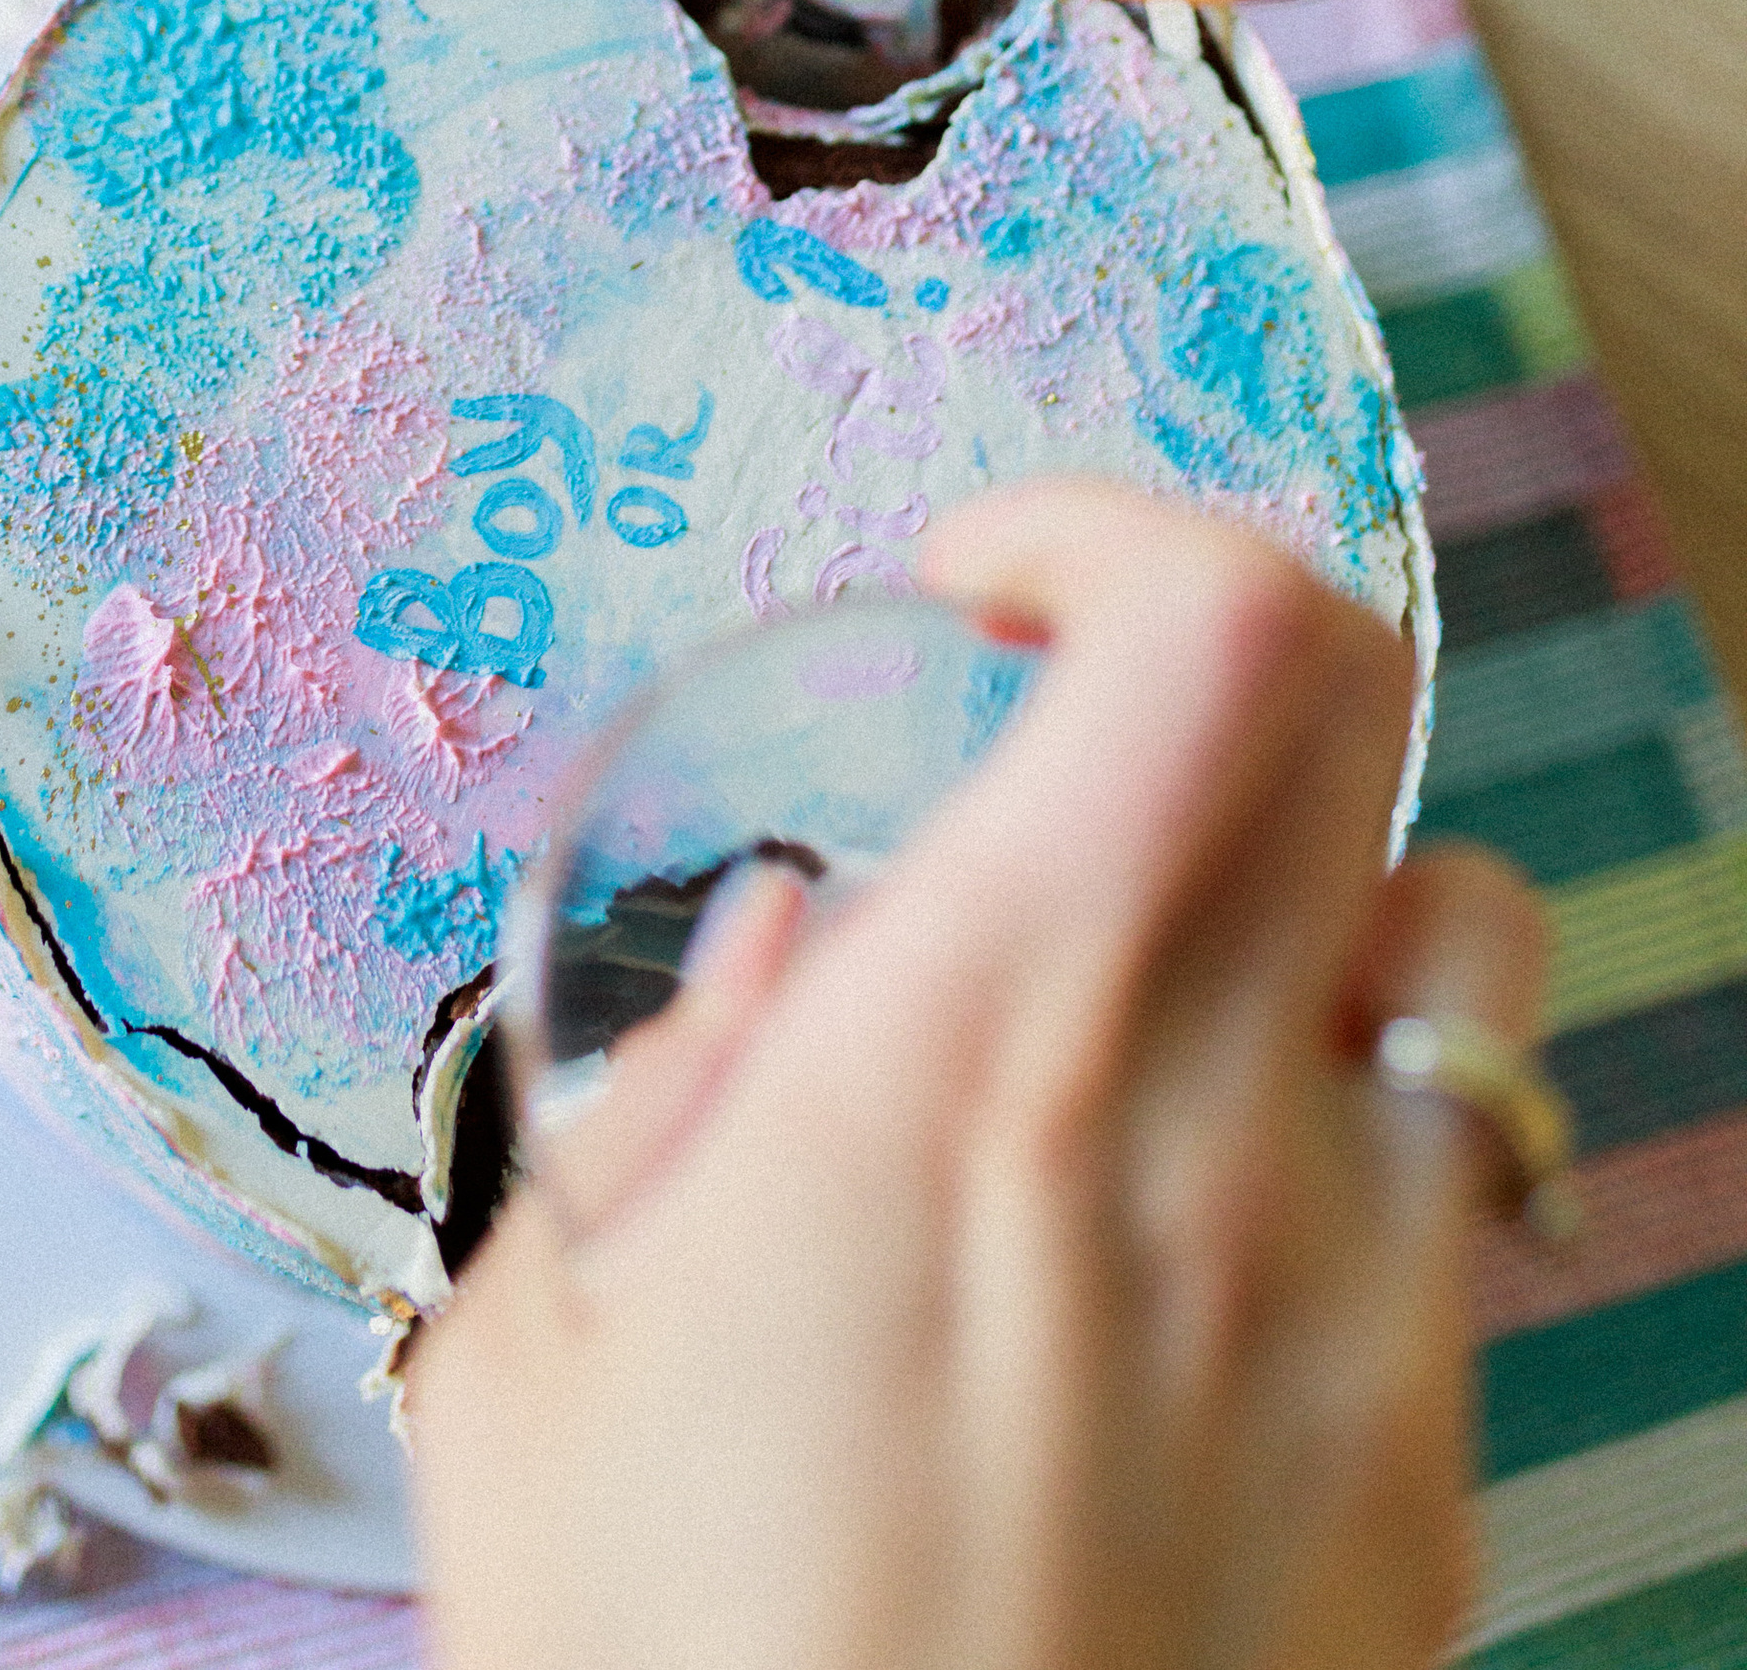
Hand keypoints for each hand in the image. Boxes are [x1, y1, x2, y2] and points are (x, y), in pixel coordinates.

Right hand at [410, 482, 1546, 1669]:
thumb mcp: (546, 1340)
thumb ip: (668, 1080)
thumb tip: (792, 953)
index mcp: (980, 1057)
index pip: (1204, 628)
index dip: (1111, 533)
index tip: (990, 587)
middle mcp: (1224, 1139)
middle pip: (1364, 714)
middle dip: (1215, 652)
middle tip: (1074, 726)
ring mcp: (1370, 1310)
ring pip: (1462, 937)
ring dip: (1328, 893)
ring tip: (1172, 986)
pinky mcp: (1436, 1475)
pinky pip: (1452, 1196)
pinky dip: (1351, 1140)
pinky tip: (1202, 1262)